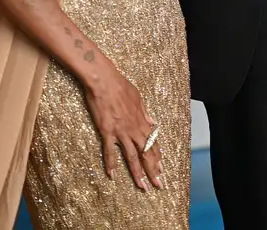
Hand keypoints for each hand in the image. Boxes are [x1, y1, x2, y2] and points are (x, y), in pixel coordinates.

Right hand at [83, 51, 162, 190]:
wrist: (104, 80)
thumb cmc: (120, 85)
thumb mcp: (138, 97)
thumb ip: (145, 112)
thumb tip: (152, 122)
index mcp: (141, 120)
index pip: (152, 143)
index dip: (157, 157)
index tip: (161, 169)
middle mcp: (133, 129)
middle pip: (146, 153)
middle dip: (152, 170)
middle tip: (158, 185)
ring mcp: (121, 131)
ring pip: (131, 156)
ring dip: (137, 173)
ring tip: (142, 187)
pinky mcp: (107, 131)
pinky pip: (109, 151)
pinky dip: (110, 163)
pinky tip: (112, 175)